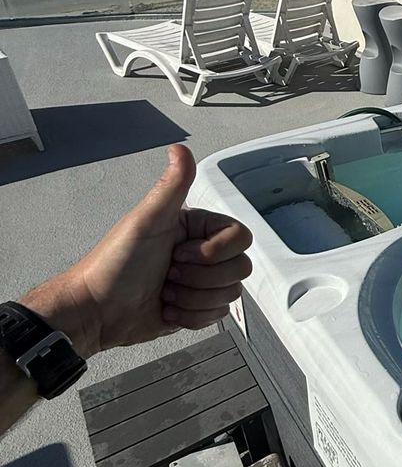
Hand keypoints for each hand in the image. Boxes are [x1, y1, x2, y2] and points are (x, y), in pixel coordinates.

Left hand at [25, 144, 252, 356]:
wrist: (97, 311)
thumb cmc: (114, 265)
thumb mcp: (146, 221)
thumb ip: (171, 186)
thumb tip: (179, 149)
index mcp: (195, 228)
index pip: (239, 237)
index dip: (213, 252)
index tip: (180, 252)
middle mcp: (201, 253)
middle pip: (239, 267)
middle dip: (202, 278)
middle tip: (169, 274)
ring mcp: (199, 282)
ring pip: (230, 293)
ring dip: (194, 298)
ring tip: (166, 291)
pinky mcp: (196, 308)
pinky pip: (217, 315)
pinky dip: (191, 317)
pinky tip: (168, 307)